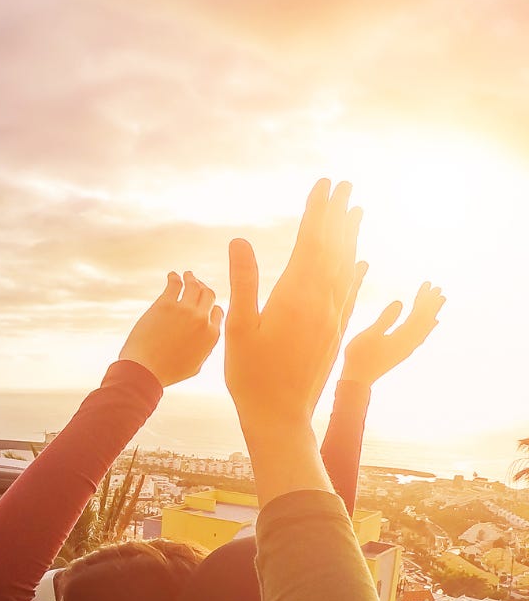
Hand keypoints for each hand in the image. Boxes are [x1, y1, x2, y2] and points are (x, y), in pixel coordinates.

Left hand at [116, 271, 222, 386]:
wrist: (144, 370)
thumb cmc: (166, 372)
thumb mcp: (195, 366)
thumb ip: (204, 349)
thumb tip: (206, 338)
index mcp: (211, 335)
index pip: (217, 312)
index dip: (210, 306)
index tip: (204, 302)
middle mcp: (202, 320)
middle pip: (208, 295)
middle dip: (203, 288)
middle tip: (197, 284)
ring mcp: (185, 310)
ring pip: (194, 286)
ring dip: (191, 278)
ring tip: (186, 275)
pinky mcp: (166, 304)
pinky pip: (174, 284)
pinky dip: (174, 277)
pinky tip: (172, 275)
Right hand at [225, 179, 362, 437]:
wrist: (280, 416)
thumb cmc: (251, 375)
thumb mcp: (239, 328)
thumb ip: (243, 282)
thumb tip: (239, 241)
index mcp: (296, 296)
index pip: (311, 242)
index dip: (317, 212)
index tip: (323, 184)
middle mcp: (322, 302)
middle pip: (334, 249)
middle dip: (338, 215)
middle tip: (346, 185)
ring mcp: (333, 317)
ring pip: (346, 267)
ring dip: (350, 237)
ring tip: (356, 211)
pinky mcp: (335, 332)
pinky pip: (350, 293)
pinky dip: (355, 272)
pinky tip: (360, 261)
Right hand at [340, 282, 444, 386]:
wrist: (359, 378)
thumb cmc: (360, 356)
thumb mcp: (370, 335)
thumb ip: (386, 319)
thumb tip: (400, 302)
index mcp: (403, 337)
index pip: (419, 314)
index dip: (424, 299)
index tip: (428, 285)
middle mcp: (410, 343)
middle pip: (425, 320)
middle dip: (431, 303)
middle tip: (438, 288)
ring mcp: (408, 348)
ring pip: (425, 327)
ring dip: (431, 313)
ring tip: (439, 302)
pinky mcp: (404, 351)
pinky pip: (422, 335)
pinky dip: (428, 325)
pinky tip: (431, 323)